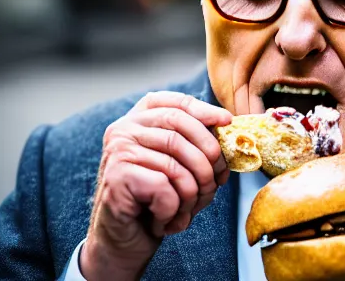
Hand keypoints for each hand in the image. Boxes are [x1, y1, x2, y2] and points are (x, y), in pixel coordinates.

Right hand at [80, 91, 232, 279]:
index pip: (175, 103)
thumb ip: (196, 145)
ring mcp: (118, 151)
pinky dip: (173, 210)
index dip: (204, 110)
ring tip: (187, 209)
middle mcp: (124, 130)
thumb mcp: (180, 166)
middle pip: (180, 129)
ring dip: (192, 193)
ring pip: (176, 164)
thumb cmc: (156, 201)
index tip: (227, 121)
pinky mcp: (116, 177)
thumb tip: (228, 127)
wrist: (123, 241)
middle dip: (208, 158)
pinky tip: (163, 220)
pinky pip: (164, 188)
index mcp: (139, 120)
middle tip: (215, 183)